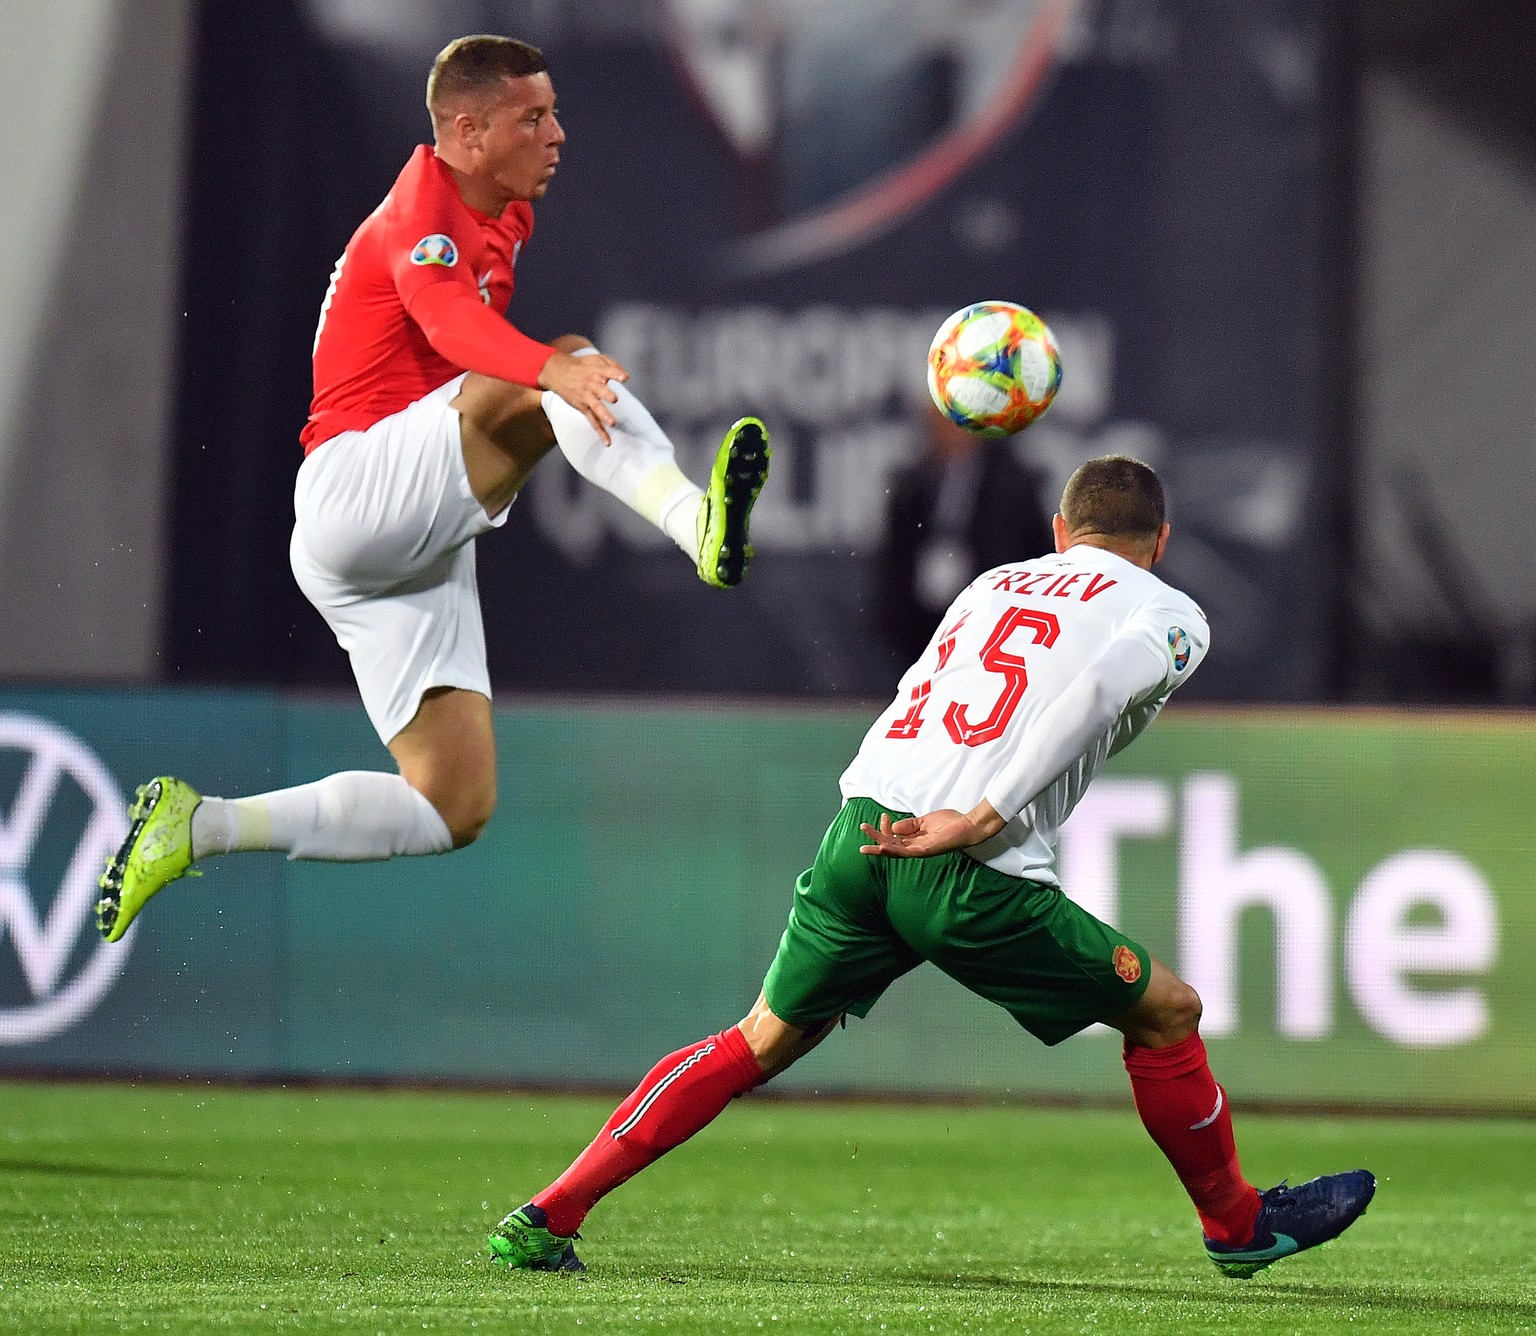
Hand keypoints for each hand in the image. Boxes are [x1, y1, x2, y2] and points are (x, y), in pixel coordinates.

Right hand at [537, 350, 629, 444]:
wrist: (557, 372)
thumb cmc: (582, 366)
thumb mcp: (597, 359)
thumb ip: (613, 365)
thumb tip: (626, 375)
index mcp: (597, 371)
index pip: (608, 371)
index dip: (616, 374)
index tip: (624, 378)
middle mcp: (592, 385)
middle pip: (600, 390)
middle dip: (607, 394)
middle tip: (614, 399)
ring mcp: (587, 397)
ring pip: (596, 407)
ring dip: (604, 415)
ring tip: (612, 423)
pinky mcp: (584, 408)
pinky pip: (593, 421)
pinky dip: (600, 432)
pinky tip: (608, 442)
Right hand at [858, 801, 1005, 857]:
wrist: (967, 825)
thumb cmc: (950, 823)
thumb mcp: (925, 821)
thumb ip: (910, 824)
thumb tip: (894, 826)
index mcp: (915, 840)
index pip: (894, 837)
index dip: (886, 828)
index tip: (883, 816)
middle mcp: (916, 847)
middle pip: (891, 845)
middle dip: (876, 838)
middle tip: (862, 828)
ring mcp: (920, 850)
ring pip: (895, 850)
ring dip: (880, 846)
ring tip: (866, 845)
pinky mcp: (926, 850)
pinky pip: (906, 852)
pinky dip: (893, 850)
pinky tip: (883, 848)